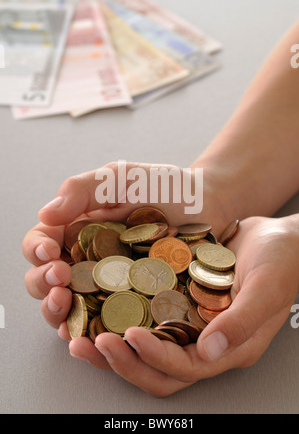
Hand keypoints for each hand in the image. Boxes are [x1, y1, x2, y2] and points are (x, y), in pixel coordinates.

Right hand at [22, 161, 227, 343]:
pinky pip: (104, 322)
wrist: (209, 203)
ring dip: (58, 312)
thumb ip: (82, 190)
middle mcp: (86, 261)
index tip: (50, 253)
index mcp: (77, 230)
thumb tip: (45, 215)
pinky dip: (90, 331)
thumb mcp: (120, 178)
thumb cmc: (163, 185)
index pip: (41, 243)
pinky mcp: (132, 305)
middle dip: (43, 284)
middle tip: (60, 280)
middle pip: (45, 281)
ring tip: (66, 303)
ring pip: (68, 307)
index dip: (36, 250)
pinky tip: (89, 333)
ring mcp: (107, 286)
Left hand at [75, 215, 298, 396]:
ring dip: (113, 346)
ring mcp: (190, 324)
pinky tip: (96, 304)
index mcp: (229, 347)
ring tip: (78, 334)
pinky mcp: (178, 303)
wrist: (279, 238)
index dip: (156, 357)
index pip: (186, 367)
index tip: (128, 336)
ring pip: (146, 348)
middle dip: (122, 362)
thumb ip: (242, 320)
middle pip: (159, 370)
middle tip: (88, 344)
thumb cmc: (281, 262)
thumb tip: (209, 351)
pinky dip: (120, 317)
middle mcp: (206, 342)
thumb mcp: (267, 287)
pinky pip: (145, 317)